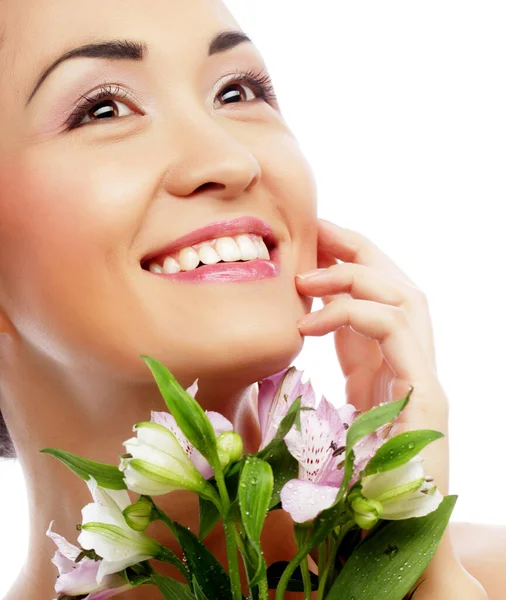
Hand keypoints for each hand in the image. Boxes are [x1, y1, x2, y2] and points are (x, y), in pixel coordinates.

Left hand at [295, 218, 466, 594]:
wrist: (401, 545)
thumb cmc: (357, 492)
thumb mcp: (333, 420)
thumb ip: (325, 380)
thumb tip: (283, 343)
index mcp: (389, 370)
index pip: (377, 299)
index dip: (347, 264)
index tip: (311, 241)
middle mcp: (413, 366)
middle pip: (399, 285)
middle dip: (358, 252)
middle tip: (316, 230)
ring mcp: (426, 379)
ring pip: (406, 297)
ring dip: (354, 276)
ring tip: (306, 276)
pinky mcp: (429, 398)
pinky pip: (395, 332)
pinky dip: (353, 313)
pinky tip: (309, 322)